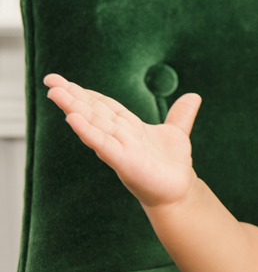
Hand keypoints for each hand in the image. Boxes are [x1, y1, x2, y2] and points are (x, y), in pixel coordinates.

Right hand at [44, 73, 202, 206]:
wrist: (179, 190)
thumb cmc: (172, 165)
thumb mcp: (177, 133)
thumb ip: (181, 114)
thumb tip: (194, 96)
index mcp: (129, 126)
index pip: (103, 105)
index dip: (85, 92)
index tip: (64, 81)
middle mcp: (120, 135)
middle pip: (93, 111)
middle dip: (72, 96)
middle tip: (49, 80)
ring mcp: (120, 148)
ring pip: (94, 124)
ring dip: (74, 108)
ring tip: (55, 93)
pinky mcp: (124, 161)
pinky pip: (103, 144)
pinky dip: (89, 132)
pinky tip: (73, 119)